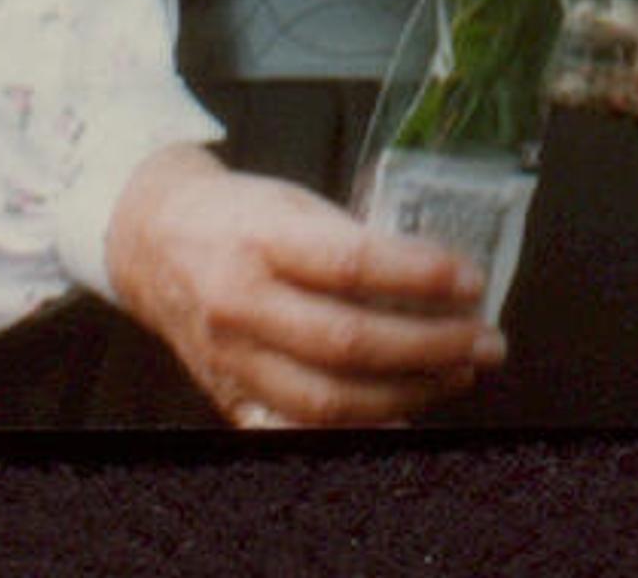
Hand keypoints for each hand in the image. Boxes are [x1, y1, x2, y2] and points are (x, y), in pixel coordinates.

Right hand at [100, 143, 499, 427]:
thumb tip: (436, 277)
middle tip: (485, 341)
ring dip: (408, 393)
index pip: (351, 264)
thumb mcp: (293, 204)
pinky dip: (355, 433)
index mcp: (260, 240)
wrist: (152, 239)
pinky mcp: (228, 395)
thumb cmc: (237, 216)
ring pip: (328, 400)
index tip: (472, 280)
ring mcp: (231, 359)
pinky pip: (295, 430)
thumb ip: (354, 240)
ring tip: (457, 373)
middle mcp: (240, 304)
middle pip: (347, 343)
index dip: (420, 276)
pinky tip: (402, 419)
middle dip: (431, 347)